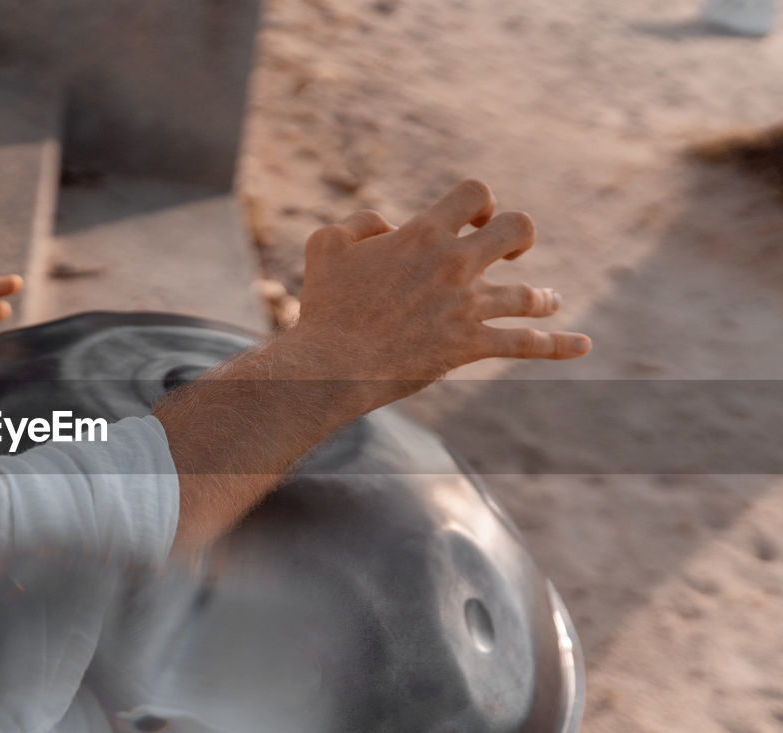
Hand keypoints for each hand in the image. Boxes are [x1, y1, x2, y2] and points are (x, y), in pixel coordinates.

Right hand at [157, 179, 590, 551]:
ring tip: (547, 300)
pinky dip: (558, 344)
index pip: (475, 193)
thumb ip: (361, 224)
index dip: (481, 201)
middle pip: (517, 229)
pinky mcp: (469, 346)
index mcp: (422, 234)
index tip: (472, 220)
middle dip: (519, 237)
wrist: (331, 364)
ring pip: (528, 295)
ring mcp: (466, 307)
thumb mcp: (325, 245)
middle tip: (508, 254)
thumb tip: (389, 226)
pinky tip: (583, 344)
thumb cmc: (323, 306)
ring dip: (540, 297)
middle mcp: (454, 265)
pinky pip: (525, 345)